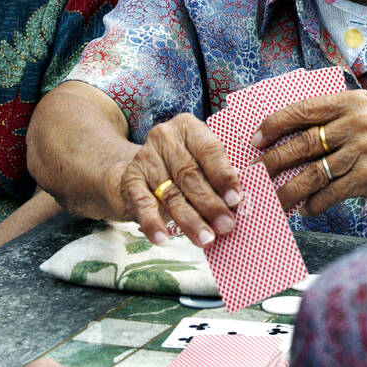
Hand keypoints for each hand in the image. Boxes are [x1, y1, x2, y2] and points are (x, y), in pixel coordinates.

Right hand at [118, 112, 242, 247]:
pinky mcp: (130, 179)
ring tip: (205, 239)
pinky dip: (153, 223)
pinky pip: (143, 204)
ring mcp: (145, 158)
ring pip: (171, 193)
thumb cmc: (183, 166)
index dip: (223, 176)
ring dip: (190, 220)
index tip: (235, 200)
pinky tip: (163, 239)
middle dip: (210, 204)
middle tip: (225, 226)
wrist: (140, 170)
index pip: (209, 150)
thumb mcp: (201, 161)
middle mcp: (165, 137)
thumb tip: (235, 205)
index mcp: (189, 128)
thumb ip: (218, 177)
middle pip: (190, 174)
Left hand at [254, 91, 366, 219]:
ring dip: (288, 190)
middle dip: (273, 161)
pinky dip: (315, 204)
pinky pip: (332, 193)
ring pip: (312, 173)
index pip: (303, 109)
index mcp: (355, 101)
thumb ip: (339, 121)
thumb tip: (293, 138)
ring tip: (274, 201)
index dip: (274, 124)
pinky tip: (307, 210)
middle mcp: (359, 121)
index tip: (254, 138)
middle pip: (302, 143)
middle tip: (254, 174)